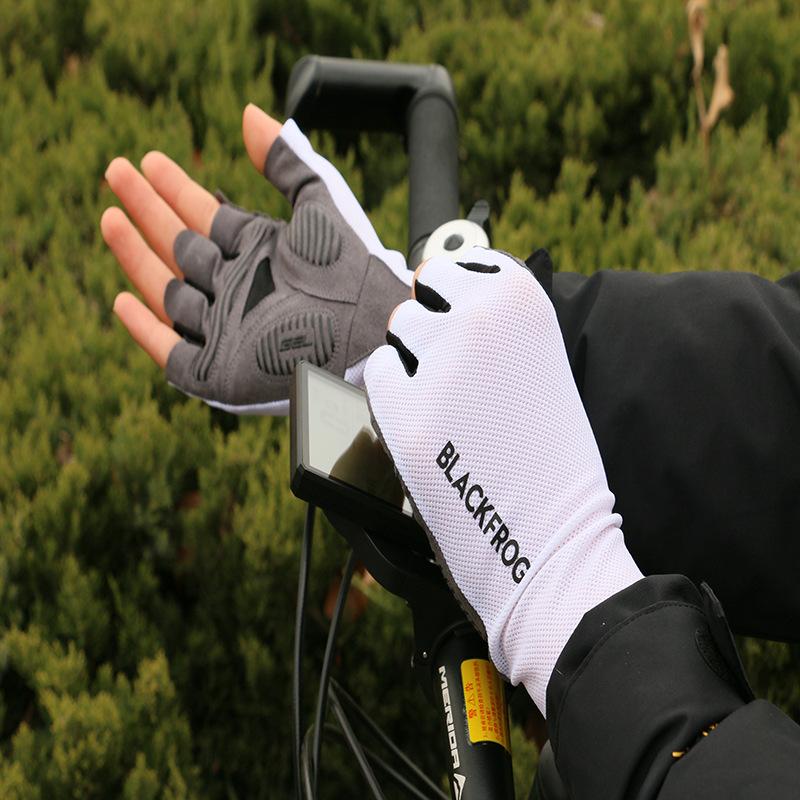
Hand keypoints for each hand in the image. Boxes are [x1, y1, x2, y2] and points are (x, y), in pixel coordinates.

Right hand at [103, 104, 410, 413]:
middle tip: (116, 171)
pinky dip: (146, 329)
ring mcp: (226, 331)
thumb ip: (284, 162)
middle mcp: (239, 291)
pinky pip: (172, 351)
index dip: (176, 189)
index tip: (149, 160)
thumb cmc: (349, 268)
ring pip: (169, 293)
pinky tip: (121, 299)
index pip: (206, 219)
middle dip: (148, 211)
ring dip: (138, 257)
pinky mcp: (220, 372)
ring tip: (111, 216)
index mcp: (259, 256)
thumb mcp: (317, 202)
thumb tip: (249, 113)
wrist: (368, 327)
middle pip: (180, 248)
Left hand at [364, 247, 642, 713]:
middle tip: (451, 371)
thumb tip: (437, 297)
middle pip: (421, 294)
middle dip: (430, 327)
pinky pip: (376, 374)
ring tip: (444, 403)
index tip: (456, 314)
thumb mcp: (541, 365)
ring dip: (411, 360)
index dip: (452, 292)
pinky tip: (423, 423)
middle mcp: (477, 318)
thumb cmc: (551, 457)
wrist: (553, 538)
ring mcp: (437, 363)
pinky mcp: (403, 411)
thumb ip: (496, 327)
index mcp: (522, 300)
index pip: (460, 263)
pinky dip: (391, 395)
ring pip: (397, 331)